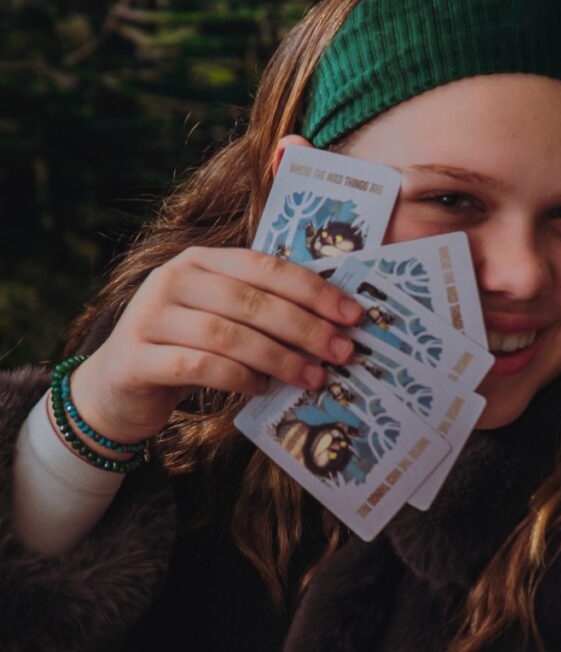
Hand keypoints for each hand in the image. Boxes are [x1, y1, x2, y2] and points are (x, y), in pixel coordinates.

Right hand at [69, 246, 362, 443]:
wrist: (116, 385)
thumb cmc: (184, 348)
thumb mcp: (221, 319)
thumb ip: (263, 313)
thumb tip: (333, 327)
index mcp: (201, 261)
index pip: (266, 267)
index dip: (314, 291)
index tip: (352, 315)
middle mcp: (173, 279)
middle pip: (252, 301)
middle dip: (304, 328)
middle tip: (341, 352)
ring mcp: (151, 317)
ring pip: (228, 334)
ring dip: (278, 358)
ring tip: (311, 377)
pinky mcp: (138, 357)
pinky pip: (200, 366)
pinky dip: (238, 378)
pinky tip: (261, 389)